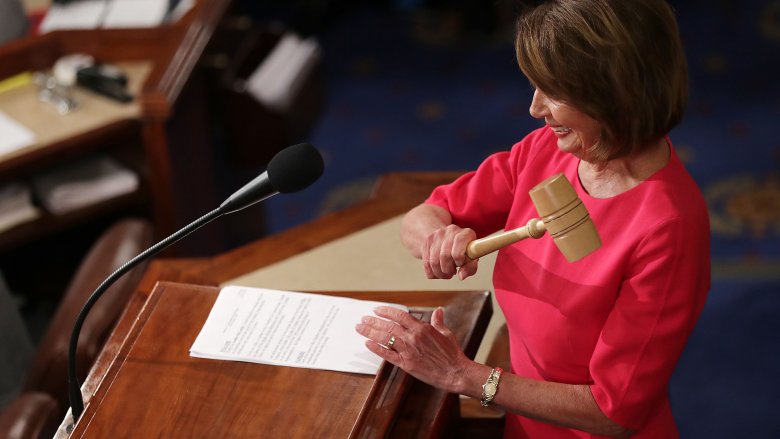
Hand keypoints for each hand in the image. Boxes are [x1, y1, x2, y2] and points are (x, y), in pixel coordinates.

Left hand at [355, 306, 473, 393]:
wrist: (455, 372)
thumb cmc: (452, 353)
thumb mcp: (446, 333)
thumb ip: (438, 321)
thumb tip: (438, 311)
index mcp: (422, 328)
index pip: (399, 315)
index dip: (386, 311)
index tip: (376, 310)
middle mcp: (413, 337)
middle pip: (388, 326)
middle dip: (373, 321)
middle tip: (362, 319)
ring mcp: (408, 350)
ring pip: (385, 338)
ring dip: (370, 332)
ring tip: (360, 328)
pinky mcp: (407, 364)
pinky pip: (388, 355)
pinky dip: (377, 349)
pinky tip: (367, 344)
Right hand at [422, 225, 478, 279]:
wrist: (447, 239)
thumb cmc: (464, 251)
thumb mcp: (472, 258)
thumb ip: (470, 267)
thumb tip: (461, 276)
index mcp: (466, 234)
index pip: (459, 244)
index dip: (459, 258)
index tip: (460, 263)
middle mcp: (450, 231)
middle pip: (444, 255)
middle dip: (449, 269)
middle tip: (452, 272)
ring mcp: (436, 236)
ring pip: (434, 262)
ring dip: (440, 273)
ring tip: (446, 273)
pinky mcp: (427, 242)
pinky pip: (427, 264)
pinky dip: (433, 273)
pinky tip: (439, 271)